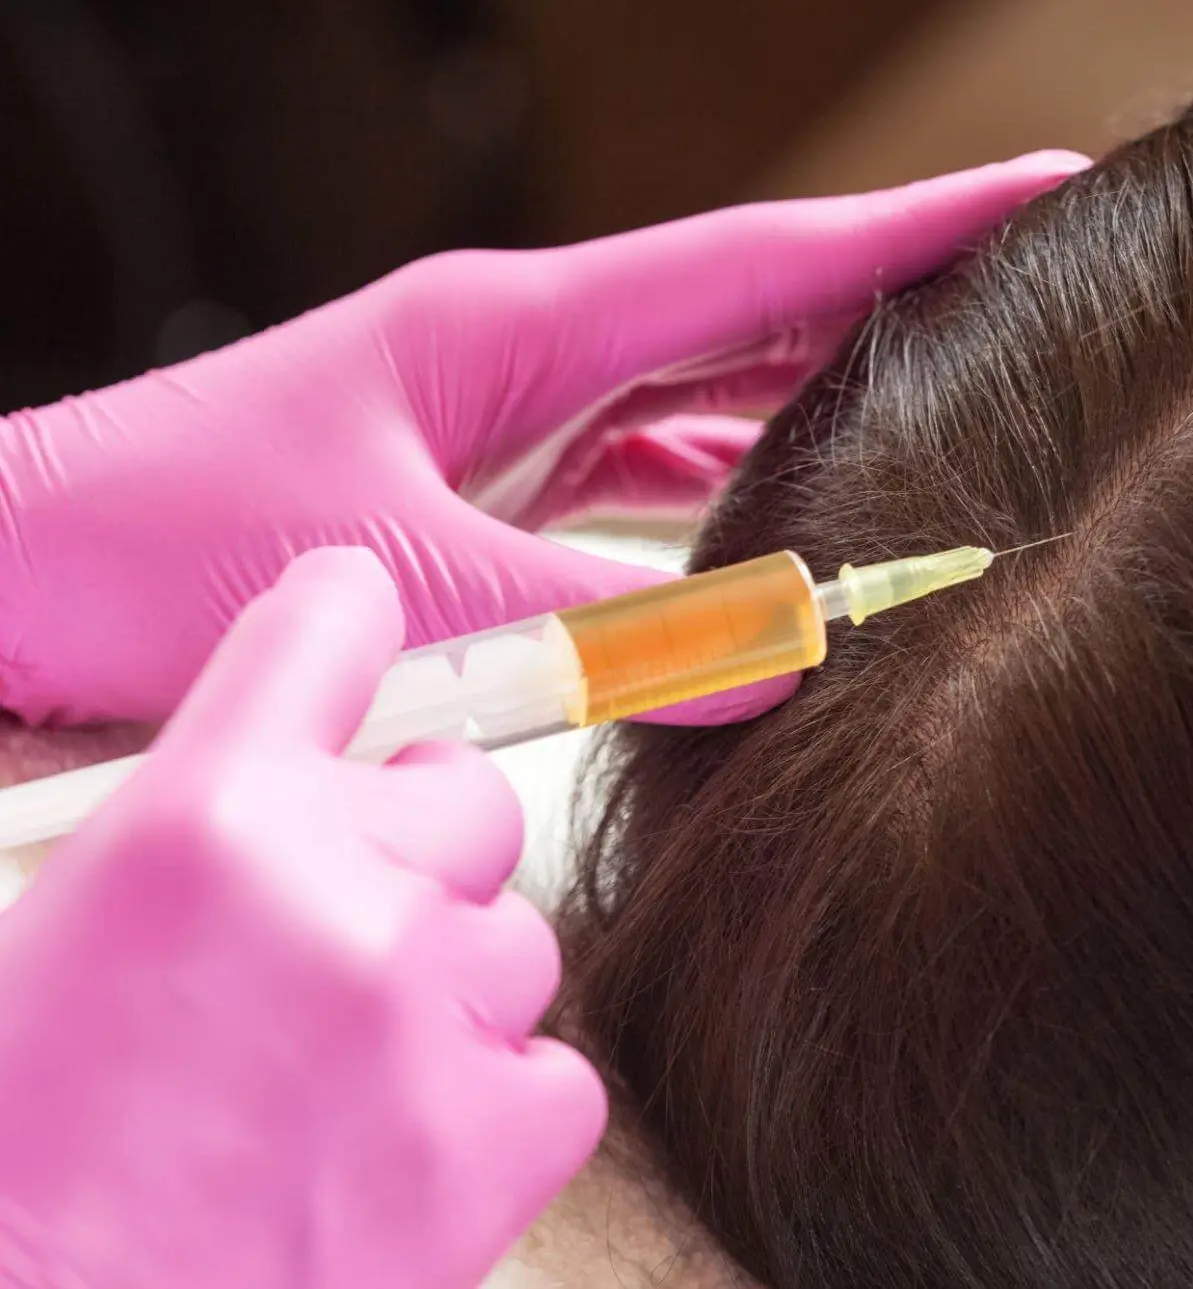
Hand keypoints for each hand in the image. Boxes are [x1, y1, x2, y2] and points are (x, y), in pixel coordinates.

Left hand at [0, 152, 1086, 727]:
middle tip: (1034, 292)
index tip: (1050, 190)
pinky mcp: (472, 485)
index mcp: (519, 323)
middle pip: (753, 307)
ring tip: (946, 394)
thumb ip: (603, 629)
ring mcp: (500, 412)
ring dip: (819, 392)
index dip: (919, 228)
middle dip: (899, 293)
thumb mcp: (408, 590)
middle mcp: (525, 349)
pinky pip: (637, 472)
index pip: (763, 262)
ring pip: (702, 390)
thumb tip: (783, 663)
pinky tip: (779, 515)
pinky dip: (723, 488)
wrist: (10, 573)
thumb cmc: (162, 548)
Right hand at [0, 548, 601, 1288]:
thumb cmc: (19, 1147)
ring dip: (450, 991)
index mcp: (204, 821)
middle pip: (466, 799)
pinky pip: (557, 1074)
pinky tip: (394, 1154)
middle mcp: (340, 895)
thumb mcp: (57, 932)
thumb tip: (304, 782)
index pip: (330, 628)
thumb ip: (204, 829)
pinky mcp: (496, 1142)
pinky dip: (494, 1108)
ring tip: (332, 1080)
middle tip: (331, 937)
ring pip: (517, 942)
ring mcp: (431, 1019)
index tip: (367, 619)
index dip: (352, 621)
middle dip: (413, 850)